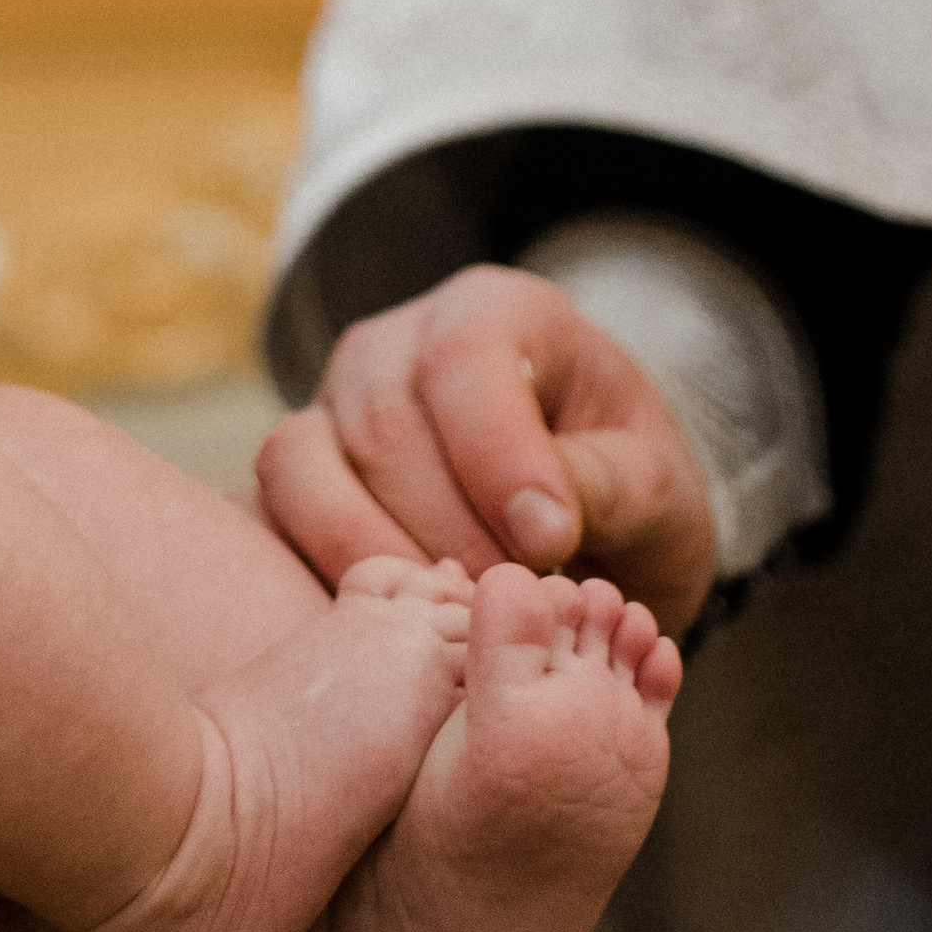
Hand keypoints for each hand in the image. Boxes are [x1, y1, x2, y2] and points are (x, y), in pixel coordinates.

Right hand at [255, 263, 716, 634]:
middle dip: (449, 530)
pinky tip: (404, 616)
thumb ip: (609, 487)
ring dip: (383, 555)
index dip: (497, 455)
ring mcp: (335, 403)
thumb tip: (539, 520)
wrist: (590, 528)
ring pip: (304, 464)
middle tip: (512, 607)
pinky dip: (327, 570)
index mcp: (498, 314)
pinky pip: (273, 511)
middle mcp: (400, 343)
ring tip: (461, 617)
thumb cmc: (626, 492)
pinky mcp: (297, 471)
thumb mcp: (658, 487)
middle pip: (383, 424)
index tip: (549, 544)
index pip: (464, 359)